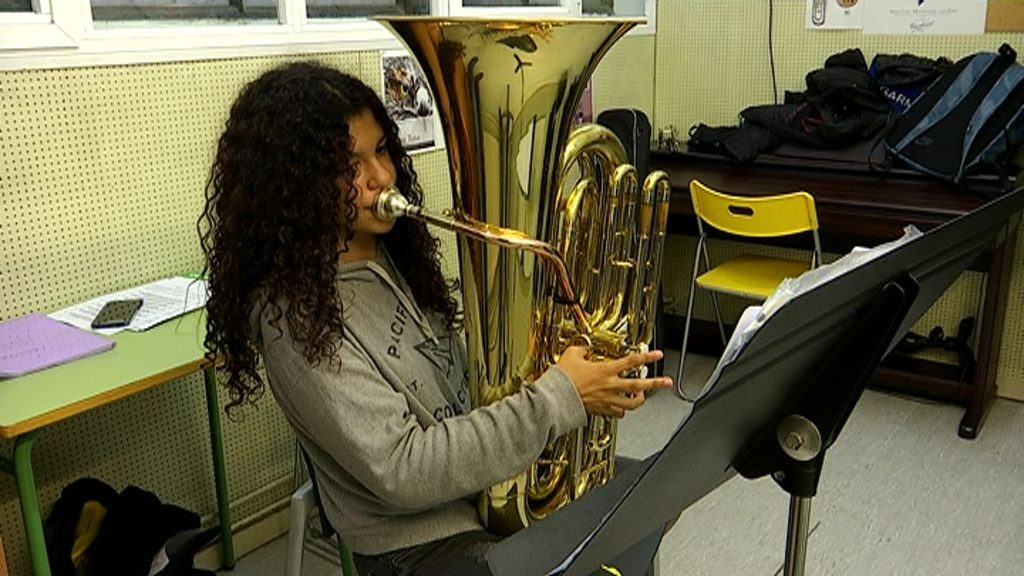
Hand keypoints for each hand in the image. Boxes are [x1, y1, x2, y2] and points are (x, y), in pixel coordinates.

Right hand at [555, 346, 672, 417]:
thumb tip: (585, 349)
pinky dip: (622, 411)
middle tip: (667, 382)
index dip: (647, 357)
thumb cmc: (563, 378)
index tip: (657, 355)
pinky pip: (618, 413)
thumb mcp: (572, 355)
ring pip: (632, 404)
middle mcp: (610, 386)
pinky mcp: (601, 410)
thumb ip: (582, 350)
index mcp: (606, 370)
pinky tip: (622, 408)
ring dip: (640, 401)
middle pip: (639, 386)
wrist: (555, 398)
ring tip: (644, 397)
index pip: (632, 361)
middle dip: (656, 384)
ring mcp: (607, 400)